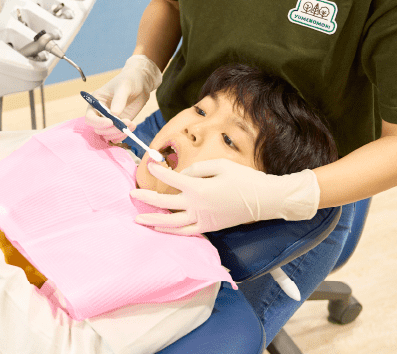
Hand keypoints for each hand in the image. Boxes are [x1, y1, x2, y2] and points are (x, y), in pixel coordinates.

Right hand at [84, 55, 161, 141]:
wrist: (141, 83)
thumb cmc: (129, 80)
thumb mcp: (124, 86)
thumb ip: (119, 99)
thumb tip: (114, 114)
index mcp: (95, 102)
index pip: (90, 118)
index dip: (98, 122)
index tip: (111, 122)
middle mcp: (100, 113)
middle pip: (98, 129)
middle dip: (111, 129)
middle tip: (125, 124)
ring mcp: (110, 120)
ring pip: (107, 135)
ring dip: (119, 133)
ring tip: (132, 124)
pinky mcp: (119, 125)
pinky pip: (116, 137)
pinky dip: (123, 136)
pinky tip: (132, 127)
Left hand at [130, 159, 319, 234]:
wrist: (265, 199)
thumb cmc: (244, 179)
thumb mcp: (220, 165)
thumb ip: (197, 169)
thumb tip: (182, 174)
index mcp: (198, 189)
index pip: (171, 180)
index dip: (158, 172)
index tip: (149, 164)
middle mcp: (197, 206)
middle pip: (164, 204)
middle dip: (146, 198)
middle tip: (131, 194)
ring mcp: (202, 219)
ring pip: (172, 223)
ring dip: (153, 220)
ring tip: (138, 218)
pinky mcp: (209, 227)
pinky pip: (186, 231)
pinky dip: (171, 231)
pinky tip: (160, 228)